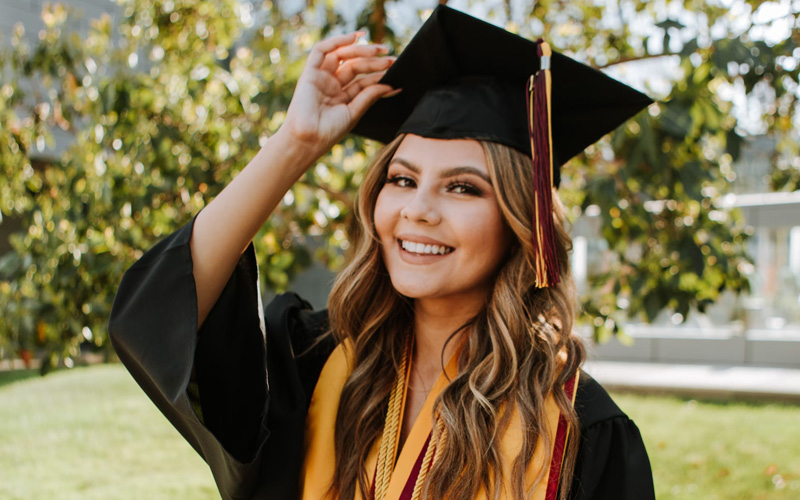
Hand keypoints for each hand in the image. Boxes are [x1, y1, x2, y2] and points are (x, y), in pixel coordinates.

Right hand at [279, 32, 397, 157]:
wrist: (308, 139)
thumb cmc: (328, 132)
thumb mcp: (354, 113)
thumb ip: (369, 96)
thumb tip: (391, 86)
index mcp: (342, 97)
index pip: (363, 81)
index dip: (379, 75)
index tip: (395, 71)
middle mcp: (331, 85)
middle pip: (354, 66)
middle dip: (372, 60)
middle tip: (390, 59)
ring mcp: (320, 78)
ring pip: (341, 56)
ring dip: (359, 50)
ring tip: (377, 50)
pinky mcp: (310, 73)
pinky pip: (321, 51)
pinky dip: (337, 41)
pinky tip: (354, 37)